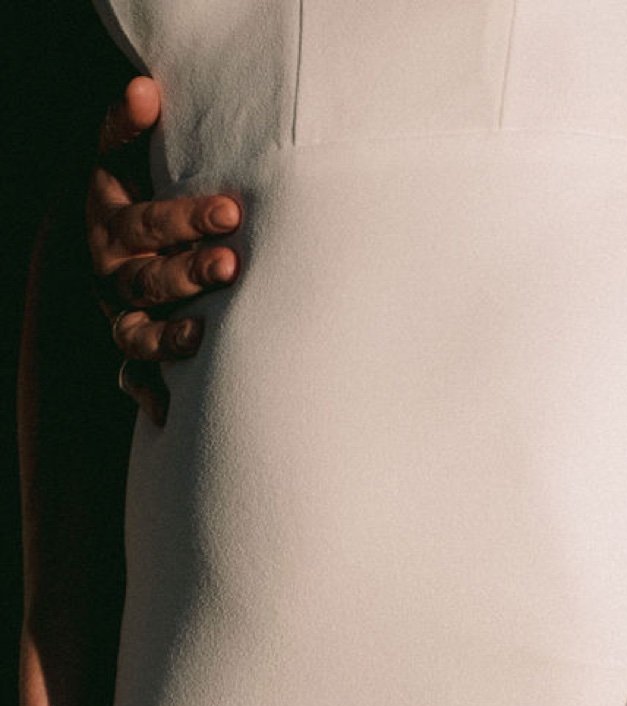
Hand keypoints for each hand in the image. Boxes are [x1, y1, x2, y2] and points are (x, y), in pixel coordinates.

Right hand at [86, 77, 242, 425]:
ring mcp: (120, 313)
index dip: (184, 219)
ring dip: (171, 335)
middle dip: (189, 272)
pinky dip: (148, 393)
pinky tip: (169, 411)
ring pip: (137, 332)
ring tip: (205, 332)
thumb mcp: (124, 154)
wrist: (111, 229)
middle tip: (231, 264)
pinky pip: (133, 376)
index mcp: (111, 221)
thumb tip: (146, 90)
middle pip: (147, 277)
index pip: (146, 222)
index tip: (229, 212)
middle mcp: (112, 272)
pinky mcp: (131, 346)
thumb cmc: (137, 187)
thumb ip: (130, 125)